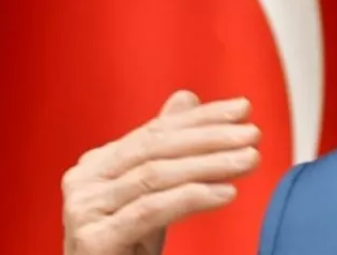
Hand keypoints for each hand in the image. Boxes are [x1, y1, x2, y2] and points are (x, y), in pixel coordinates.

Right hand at [62, 90, 262, 254]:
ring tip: (250, 160)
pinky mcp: (93, 240)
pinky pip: (150, 209)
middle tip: (253, 134)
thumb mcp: (154, 195)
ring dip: (210, 165)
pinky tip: (227, 193)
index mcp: (97, 165)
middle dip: (210, 138)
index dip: (203, 118)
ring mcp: (83, 211)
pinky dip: (192, 197)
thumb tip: (185, 96)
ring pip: (156, 175)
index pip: (157, 131)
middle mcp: (83, 182)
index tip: (244, 109)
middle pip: (155, 148)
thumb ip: (165, 148)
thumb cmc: (130, 248)